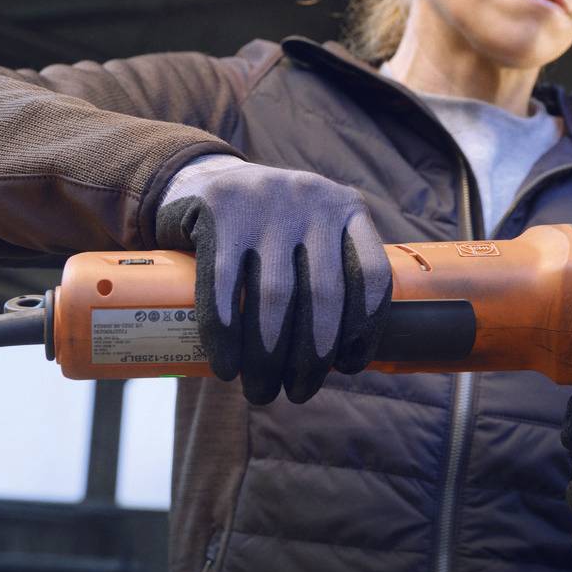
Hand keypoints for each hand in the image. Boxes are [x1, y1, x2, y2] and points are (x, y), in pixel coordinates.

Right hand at [155, 154, 391, 404]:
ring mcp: (266, 201)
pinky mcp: (219, 209)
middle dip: (311, 356)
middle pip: (323, 294)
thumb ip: (332, 271)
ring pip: (274, 295)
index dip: (364, 330)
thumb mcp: (311, 231)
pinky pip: (223, 282)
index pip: (372, 276)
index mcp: (348, 209)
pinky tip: (226, 365)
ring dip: (267, 356)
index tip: (347, 367)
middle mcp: (313, 199)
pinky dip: (224, 332)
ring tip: (260, 391)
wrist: (200, 179)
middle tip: (297, 393)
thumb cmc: (268, 228)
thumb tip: (343, 358)